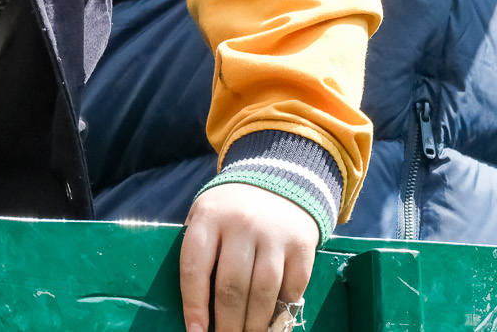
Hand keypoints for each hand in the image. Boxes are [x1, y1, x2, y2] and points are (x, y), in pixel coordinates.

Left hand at [180, 183, 318, 331]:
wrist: (280, 179)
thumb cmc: (232, 207)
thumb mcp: (206, 213)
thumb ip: (198, 248)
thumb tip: (195, 304)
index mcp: (209, 216)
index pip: (195, 267)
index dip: (194, 305)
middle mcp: (241, 225)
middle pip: (231, 287)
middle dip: (227, 324)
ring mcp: (274, 235)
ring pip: (263, 292)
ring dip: (254, 325)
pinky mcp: (302, 247)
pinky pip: (292, 288)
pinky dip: (282, 310)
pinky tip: (272, 322)